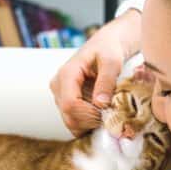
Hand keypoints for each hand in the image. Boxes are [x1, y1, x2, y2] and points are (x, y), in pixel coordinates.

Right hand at [50, 10, 141, 136]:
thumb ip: (107, 81)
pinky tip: (102, 113)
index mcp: (66, 74)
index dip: (90, 114)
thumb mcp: (112, 61)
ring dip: (91, 124)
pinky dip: (89, 123)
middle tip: (111, 114)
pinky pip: (75, 121)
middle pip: (69, 118)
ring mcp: (61, 96)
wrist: (106, 45)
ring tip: (107, 111)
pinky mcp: (66, 102)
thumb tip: (101, 103)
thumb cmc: (109, 49)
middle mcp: (58, 86)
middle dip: (92, 121)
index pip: (70, 104)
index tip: (109, 111)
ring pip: (71, 123)